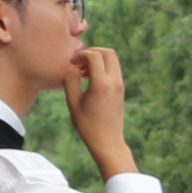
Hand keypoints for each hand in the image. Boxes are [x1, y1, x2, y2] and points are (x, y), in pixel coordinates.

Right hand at [65, 46, 133, 174]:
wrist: (107, 141)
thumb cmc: (87, 124)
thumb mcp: (72, 102)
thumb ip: (71, 80)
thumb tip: (73, 66)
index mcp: (102, 84)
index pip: (95, 56)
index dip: (81, 54)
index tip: (71, 62)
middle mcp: (115, 82)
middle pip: (108, 52)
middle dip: (92, 51)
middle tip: (79, 62)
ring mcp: (120, 85)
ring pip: (113, 60)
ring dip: (98, 60)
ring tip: (82, 71)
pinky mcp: (121, 89)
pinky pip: (114, 70)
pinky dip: (102, 67)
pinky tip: (89, 78)